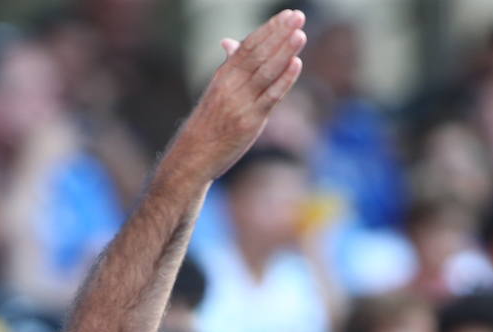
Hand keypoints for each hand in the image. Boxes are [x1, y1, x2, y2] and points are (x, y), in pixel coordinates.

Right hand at [167, 9, 305, 182]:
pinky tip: (296, 64)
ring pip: (266, 72)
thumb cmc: (207, 124)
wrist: (192, 156)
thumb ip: (229, 67)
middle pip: (258, 54)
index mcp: (223, 75)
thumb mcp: (215, 91)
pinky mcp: (250, 122)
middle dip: (279, 34)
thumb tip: (230, 42)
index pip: (248, 45)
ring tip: (300, 34)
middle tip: (298, 16)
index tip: (287, 15)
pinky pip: (270, 97)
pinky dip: (284, 80)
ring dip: (284, 52)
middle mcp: (231, 85)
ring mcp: (241, 103)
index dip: (269, 29)